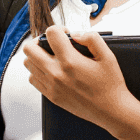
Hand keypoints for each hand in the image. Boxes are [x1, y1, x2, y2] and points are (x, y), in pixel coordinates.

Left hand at [23, 27, 139, 139]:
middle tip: (53, 43)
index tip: (67, 34)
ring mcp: (51, 86)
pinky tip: (52, 70)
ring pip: (28, 63)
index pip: (50, 34)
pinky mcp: (51, 96)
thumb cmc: (111, 83)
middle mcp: (56, 73)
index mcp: (70, 61)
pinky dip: (38, 71)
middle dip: (40, 40)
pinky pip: (32, 79)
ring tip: (51, 56)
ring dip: (37, 56)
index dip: (59, 29)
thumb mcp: (108, 56)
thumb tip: (75, 34)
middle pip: (29, 49)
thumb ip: (92, 39)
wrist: (111, 111)